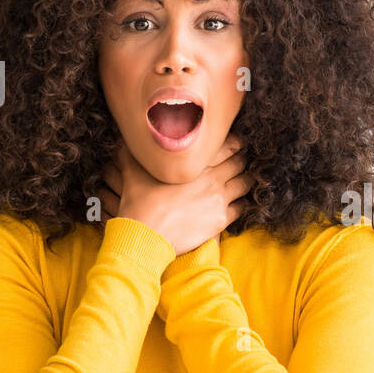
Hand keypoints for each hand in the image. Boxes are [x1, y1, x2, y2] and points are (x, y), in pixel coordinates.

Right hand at [96, 134, 250, 256]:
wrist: (145, 234)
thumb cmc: (139, 201)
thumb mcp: (133, 170)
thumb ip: (134, 151)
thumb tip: (127, 139)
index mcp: (196, 162)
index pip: (227, 145)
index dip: (235, 142)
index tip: (237, 143)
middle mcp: (212, 178)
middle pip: (239, 163)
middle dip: (241, 160)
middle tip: (242, 160)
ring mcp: (219, 199)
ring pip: (244, 184)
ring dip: (246, 180)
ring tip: (245, 180)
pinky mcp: (221, 220)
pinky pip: (241, 208)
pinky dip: (243, 203)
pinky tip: (240, 203)